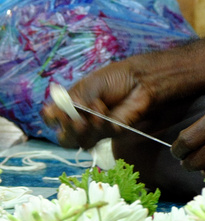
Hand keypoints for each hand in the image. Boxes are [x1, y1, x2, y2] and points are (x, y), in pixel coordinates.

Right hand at [42, 58, 156, 148]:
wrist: (141, 80)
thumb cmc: (116, 78)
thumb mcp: (89, 86)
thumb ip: (71, 101)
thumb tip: (48, 113)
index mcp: (73, 106)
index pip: (54, 120)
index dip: (51, 119)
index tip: (52, 113)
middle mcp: (83, 120)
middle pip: (65, 138)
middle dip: (67, 129)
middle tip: (73, 118)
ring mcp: (98, 129)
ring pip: (81, 141)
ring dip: (83, 127)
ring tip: (94, 108)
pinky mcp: (113, 133)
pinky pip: (100, 135)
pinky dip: (99, 123)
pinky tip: (103, 110)